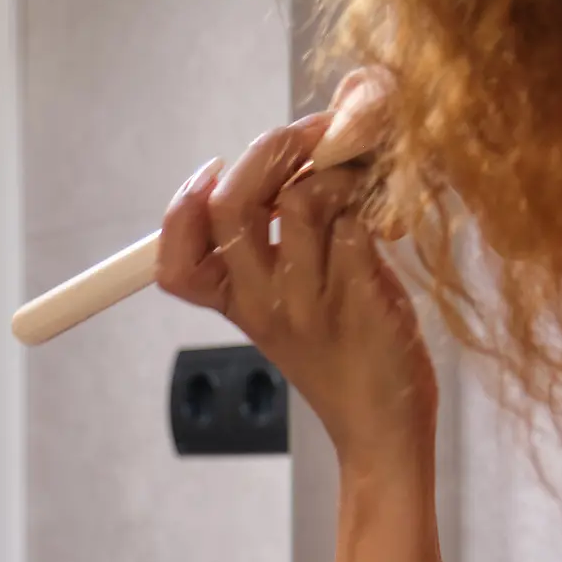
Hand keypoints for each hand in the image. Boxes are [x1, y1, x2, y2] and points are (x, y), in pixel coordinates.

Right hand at [155, 67, 437, 477]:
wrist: (383, 425)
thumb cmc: (345, 353)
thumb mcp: (292, 303)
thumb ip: (282, 238)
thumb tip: (301, 146)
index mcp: (237, 304)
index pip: (175, 262)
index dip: (181, 210)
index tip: (212, 172)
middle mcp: (263, 302)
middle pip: (231, 207)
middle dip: (269, 150)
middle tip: (312, 136)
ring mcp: (309, 301)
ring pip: (300, 201)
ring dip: (334, 170)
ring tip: (359, 177)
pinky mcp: (359, 297)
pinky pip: (354, 222)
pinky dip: (371, 203)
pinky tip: (386, 219)